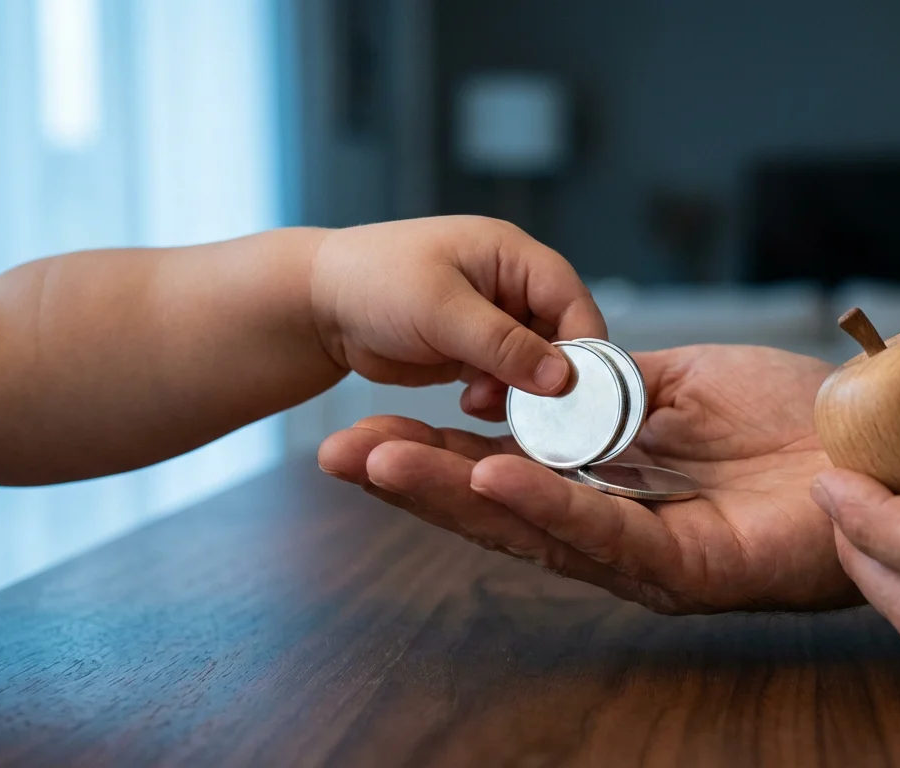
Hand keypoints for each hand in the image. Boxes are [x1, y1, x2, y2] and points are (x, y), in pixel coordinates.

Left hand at [311, 215, 605, 416]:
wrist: (317, 307)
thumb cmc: (372, 283)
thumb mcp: (441, 310)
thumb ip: (504, 344)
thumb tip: (563, 377)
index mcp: (512, 255)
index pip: (571, 299)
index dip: (582, 345)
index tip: (575, 390)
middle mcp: (511, 285)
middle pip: (561, 336)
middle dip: (546, 375)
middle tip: (528, 407)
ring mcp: (495, 320)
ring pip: (536, 365)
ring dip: (520, 391)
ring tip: (481, 400)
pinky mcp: (476, 351)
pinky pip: (508, 380)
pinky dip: (498, 397)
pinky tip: (471, 402)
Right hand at [318, 345, 863, 613]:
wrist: (897, 444)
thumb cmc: (806, 419)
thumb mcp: (689, 382)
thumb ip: (615, 386)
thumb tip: (544, 377)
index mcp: (620, 485)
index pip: (511, 470)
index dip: (438, 451)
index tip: (368, 424)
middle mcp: (625, 531)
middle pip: (503, 512)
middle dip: (418, 482)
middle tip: (335, 452)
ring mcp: (655, 559)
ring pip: (537, 532)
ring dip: (455, 497)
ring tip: (381, 465)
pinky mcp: (696, 571)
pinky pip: (610, 535)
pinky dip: (547, 507)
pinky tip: (488, 482)